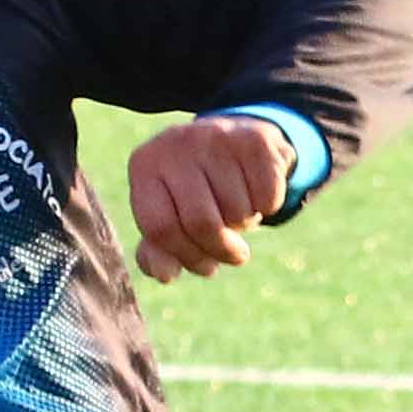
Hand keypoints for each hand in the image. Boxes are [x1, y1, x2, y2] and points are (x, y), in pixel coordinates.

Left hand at [126, 113, 292, 280]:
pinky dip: (268, 207)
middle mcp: (176, 144)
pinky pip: (267, 199)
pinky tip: (256, 191)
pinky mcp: (255, 140)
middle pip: (202, 224)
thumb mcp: (170, 214)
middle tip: (234, 255)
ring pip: (238, 213)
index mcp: (144, 165)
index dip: (187, 257)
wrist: (237, 137)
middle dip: (222, 251)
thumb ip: (159, 250)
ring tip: (239, 207)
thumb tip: (165, 274)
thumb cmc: (196, 188)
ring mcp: (216, 137)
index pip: (160, 229)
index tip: (207, 266)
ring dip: (245, 225)